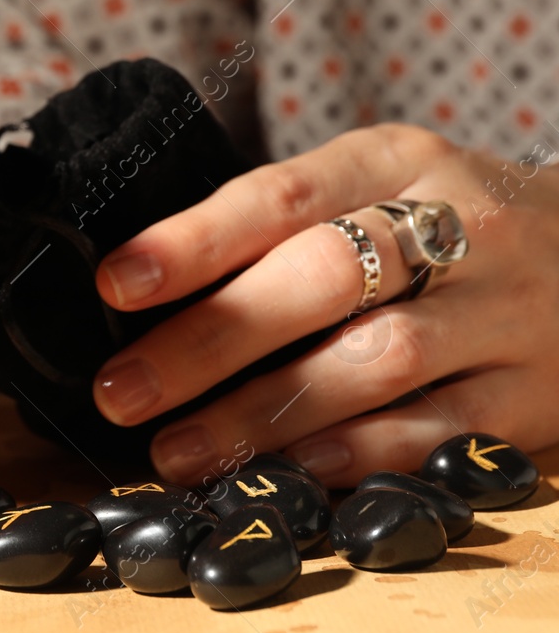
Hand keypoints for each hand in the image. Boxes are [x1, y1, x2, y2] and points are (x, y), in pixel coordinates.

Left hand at [88, 124, 558, 486]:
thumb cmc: (443, 226)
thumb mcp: (375, 186)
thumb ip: (279, 226)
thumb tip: (141, 293)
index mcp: (398, 160)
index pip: (282, 193)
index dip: (193, 241)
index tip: (116, 282)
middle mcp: (461, 225)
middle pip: (321, 276)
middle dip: (211, 338)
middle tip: (123, 388)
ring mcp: (506, 312)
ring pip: (376, 361)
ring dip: (263, 414)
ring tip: (177, 450)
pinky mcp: (534, 396)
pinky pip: (436, 433)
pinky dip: (353, 455)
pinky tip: (285, 472)